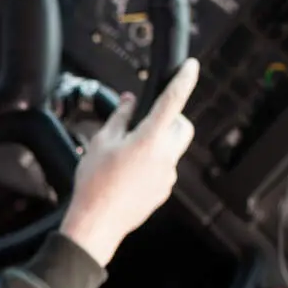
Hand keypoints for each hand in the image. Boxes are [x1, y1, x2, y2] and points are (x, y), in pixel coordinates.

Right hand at [60, 58, 199, 266]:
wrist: (97, 221)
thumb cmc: (95, 183)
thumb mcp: (100, 142)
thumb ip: (119, 117)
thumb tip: (128, 102)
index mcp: (149, 139)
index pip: (173, 101)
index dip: (184, 80)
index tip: (192, 67)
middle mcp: (165, 156)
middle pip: (183, 126)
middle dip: (173, 118)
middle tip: (149, 120)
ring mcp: (167, 175)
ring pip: (173, 148)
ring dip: (159, 142)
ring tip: (129, 153)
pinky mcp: (164, 190)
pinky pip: (165, 168)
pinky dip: (153, 163)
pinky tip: (129, 173)